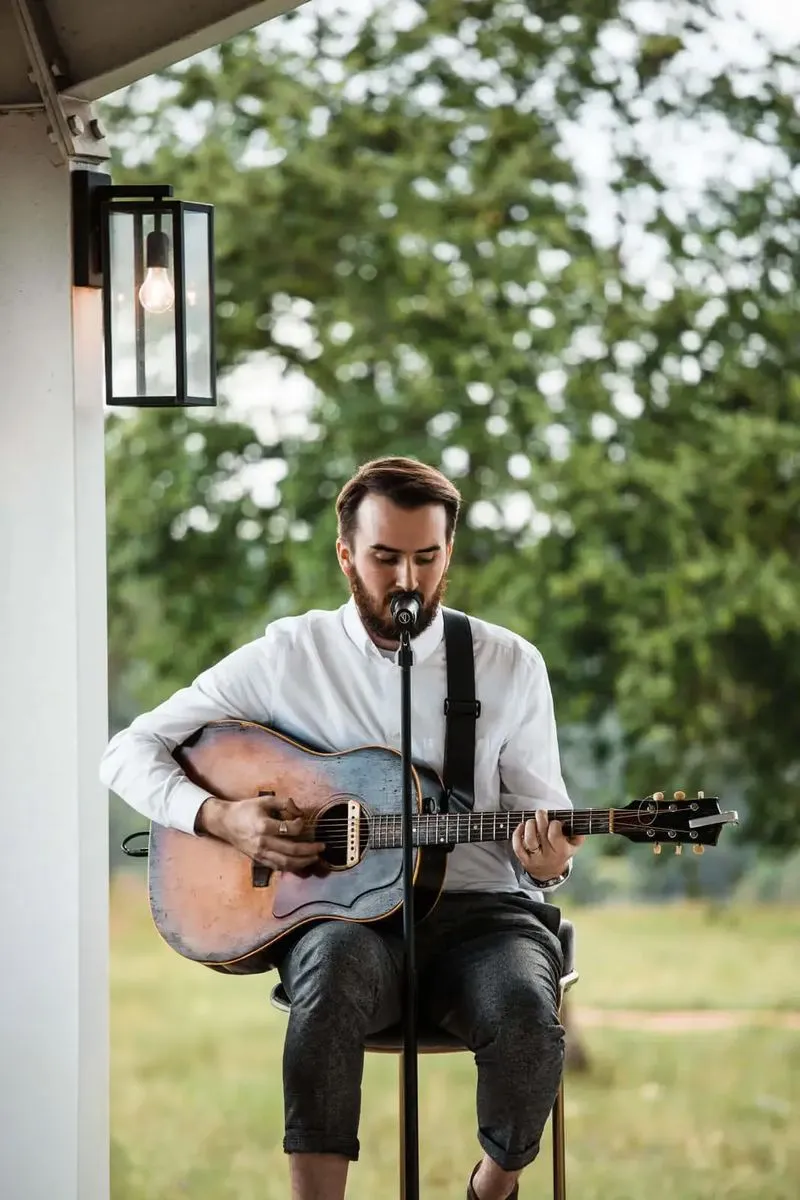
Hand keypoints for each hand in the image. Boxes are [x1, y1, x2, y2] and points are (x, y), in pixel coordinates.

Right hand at [195, 795, 325, 872]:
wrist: (225, 823)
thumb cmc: (245, 810)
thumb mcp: (264, 800)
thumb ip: (284, 803)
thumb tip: (299, 811)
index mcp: (264, 826)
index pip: (290, 830)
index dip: (300, 825)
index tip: (302, 820)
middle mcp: (263, 843)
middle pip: (291, 851)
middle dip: (310, 850)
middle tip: (322, 847)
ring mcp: (261, 854)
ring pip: (286, 863)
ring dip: (303, 862)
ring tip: (315, 857)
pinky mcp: (259, 860)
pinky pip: (278, 867)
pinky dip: (291, 867)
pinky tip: (301, 863)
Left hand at [512, 809, 584, 881]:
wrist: (550, 872)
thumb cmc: (562, 851)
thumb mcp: (574, 845)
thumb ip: (578, 834)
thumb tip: (575, 822)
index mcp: (561, 850)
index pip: (555, 835)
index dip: (554, 824)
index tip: (555, 821)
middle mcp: (548, 855)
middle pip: (540, 834)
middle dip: (540, 818)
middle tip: (541, 812)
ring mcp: (535, 858)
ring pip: (529, 840)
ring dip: (529, 825)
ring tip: (532, 820)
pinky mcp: (524, 859)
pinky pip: (517, 847)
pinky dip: (517, 834)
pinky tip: (521, 826)